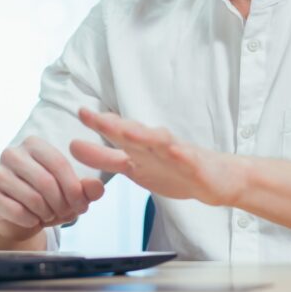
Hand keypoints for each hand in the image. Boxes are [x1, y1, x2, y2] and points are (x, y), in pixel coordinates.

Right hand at [0, 136, 105, 241]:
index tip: (82, 205)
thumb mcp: (70, 192)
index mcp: (34, 145)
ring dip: (46, 213)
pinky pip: (17, 211)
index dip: (74, 188)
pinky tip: (33, 219)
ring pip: (31, 197)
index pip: (59, 164)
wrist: (17, 215)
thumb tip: (97, 187)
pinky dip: (31, 220)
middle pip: (46, 181)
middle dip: (61, 203)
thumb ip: (86, 189)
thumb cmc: (46, 197)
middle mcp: (12, 154)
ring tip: (49, 214)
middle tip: (65, 213)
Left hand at [70, 108, 239, 205]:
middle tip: (90, 114)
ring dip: (141, 135)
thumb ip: (105, 158)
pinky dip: (178, 152)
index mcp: (139, 148)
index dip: (97, 125)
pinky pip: (185, 158)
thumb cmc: (174, 171)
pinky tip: (172, 148)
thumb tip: (74, 146)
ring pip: (157, 141)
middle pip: (131, 132)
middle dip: (110, 124)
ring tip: (125, 131)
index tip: (80, 112)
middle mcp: (154, 145)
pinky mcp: (195, 164)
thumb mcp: (134, 168)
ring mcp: (175, 153)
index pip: (114, 135)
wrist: (217, 179)